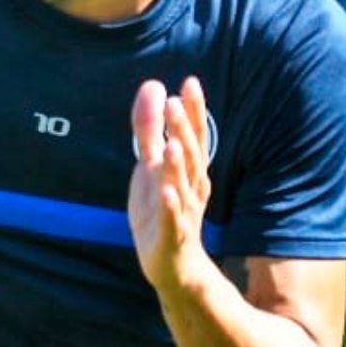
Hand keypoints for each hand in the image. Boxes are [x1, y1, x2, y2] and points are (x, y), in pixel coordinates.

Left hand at [128, 76, 213, 288]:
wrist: (173, 264)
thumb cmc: (163, 209)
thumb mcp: (151, 165)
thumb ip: (150, 129)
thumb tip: (154, 86)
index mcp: (189, 170)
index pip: (195, 136)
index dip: (194, 111)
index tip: (190, 82)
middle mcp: (192, 188)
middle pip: (191, 156)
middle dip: (183, 131)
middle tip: (174, 103)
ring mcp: (183, 212)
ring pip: (183, 186)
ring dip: (178, 166)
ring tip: (171, 144)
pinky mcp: (171, 236)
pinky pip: (172, 219)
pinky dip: (170, 205)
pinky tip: (165, 191)